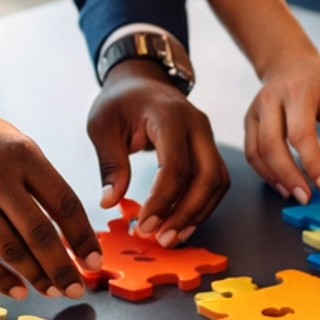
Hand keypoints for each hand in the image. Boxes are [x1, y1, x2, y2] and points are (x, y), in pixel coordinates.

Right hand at [0, 82, 100, 299]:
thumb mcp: (8, 139)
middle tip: (75, 286)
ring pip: (10, 248)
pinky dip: (0, 278)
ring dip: (35, 276)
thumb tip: (65, 220)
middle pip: (40, 232)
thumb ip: (35, 174)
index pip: (63, 202)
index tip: (93, 259)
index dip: (82, 236)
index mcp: (22, 153)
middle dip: (63, 266)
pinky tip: (17, 289)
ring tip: (50, 291)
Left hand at [88, 63, 228, 242]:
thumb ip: (110, 163)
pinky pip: (214, 182)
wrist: (141, 80)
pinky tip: (181, 224)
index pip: (176, 164)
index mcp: (169, 115)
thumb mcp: (103, 126)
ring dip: (197, 214)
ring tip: (171, 238)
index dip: (163, 200)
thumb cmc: (120, 102)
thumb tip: (111, 201)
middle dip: (187, 213)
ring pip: (217, 183)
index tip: (145, 225)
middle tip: (161, 239)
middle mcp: (197, 125)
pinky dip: (201, 206)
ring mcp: (206, 136)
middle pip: (208, 176)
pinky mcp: (208, 148)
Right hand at [243, 50, 319, 203]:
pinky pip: (251, 153)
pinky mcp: (248, 122)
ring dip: (276, 178)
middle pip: (272, 145)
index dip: (312, 163)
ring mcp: (255, 111)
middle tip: (307, 197)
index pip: (301, 133)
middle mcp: (270, 99)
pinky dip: (266, 174)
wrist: (289, 64)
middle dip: (289, 176)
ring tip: (296, 194)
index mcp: (298, 91)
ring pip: (257, 152)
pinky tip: (283, 185)